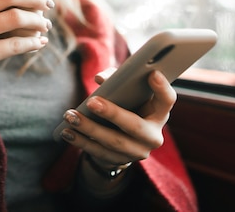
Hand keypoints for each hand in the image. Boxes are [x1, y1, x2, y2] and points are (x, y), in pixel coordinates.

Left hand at [60, 70, 175, 170]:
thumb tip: (100, 79)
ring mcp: (138, 151)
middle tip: (92, 101)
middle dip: (112, 114)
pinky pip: (99, 152)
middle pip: (135, 126)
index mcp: (159, 113)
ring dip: (89, 128)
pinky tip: (67, 132)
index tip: (152, 73)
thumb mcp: (127, 92)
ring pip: (113, 141)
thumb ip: (117, 80)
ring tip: (70, 116)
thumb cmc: (127, 105)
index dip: (162, 88)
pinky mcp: (121, 161)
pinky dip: (81, 141)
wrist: (125, 139)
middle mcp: (153, 135)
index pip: (167, 100)